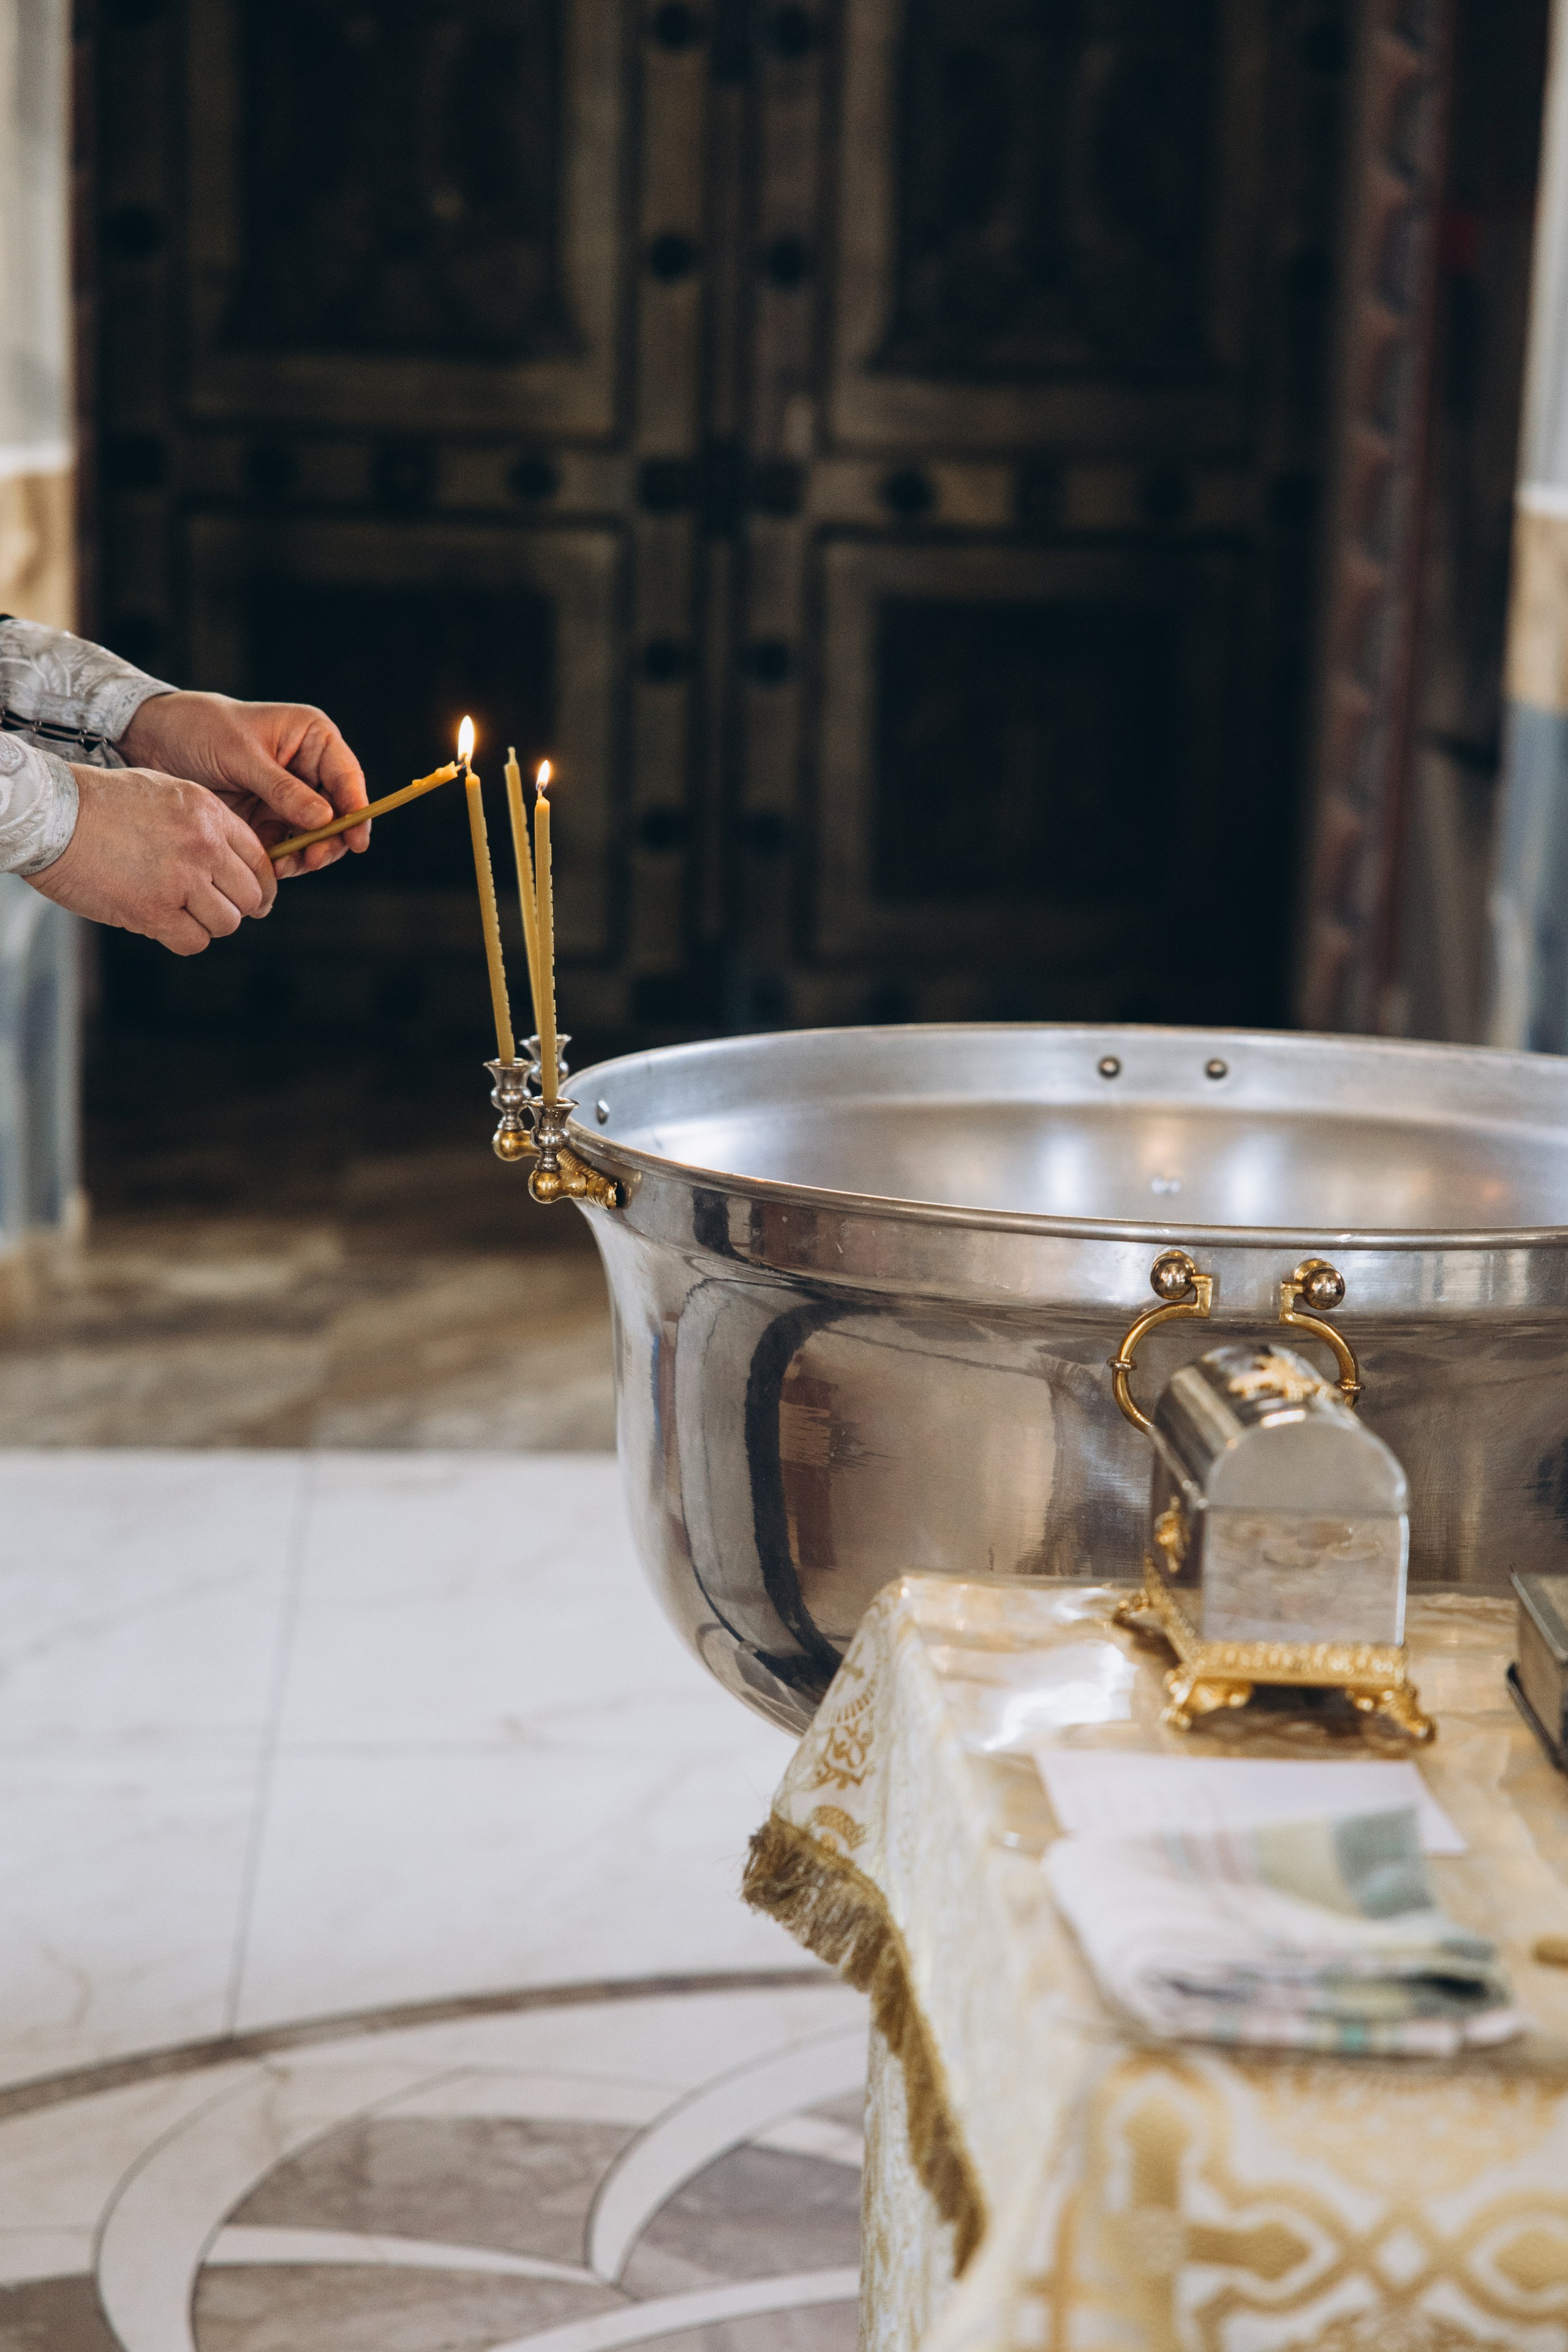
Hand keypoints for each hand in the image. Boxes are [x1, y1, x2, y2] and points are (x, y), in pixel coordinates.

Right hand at [28, 765, 277, 953]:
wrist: (50, 815)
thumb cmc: (100, 803)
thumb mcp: (164, 794)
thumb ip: (202, 825)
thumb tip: (230, 863)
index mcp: (208, 814)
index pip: (260, 860)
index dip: (260, 886)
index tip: (253, 900)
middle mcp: (203, 846)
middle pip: (250, 896)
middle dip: (235, 908)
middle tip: (213, 911)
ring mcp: (180, 880)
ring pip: (226, 923)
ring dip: (206, 924)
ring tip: (178, 913)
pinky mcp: (153, 911)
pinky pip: (194, 942)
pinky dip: (181, 939)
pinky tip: (160, 923)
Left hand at [116, 690, 369, 878]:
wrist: (153, 740)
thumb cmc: (199, 728)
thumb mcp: (242, 755)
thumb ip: (283, 789)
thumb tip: (325, 819)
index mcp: (311, 737)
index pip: (346, 776)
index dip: (356, 809)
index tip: (356, 840)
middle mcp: (307, 767)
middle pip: (338, 811)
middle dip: (329, 839)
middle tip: (312, 859)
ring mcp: (289, 796)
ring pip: (315, 834)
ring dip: (307, 854)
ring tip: (288, 866)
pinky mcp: (267, 818)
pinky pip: (287, 845)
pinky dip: (284, 859)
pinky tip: (271, 868)